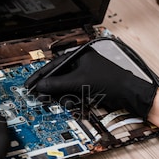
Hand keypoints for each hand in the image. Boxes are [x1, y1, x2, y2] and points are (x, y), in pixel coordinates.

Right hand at [25, 45, 157, 118]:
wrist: (129, 94)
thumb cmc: (110, 81)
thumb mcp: (78, 82)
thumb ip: (57, 84)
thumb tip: (40, 86)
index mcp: (78, 56)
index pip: (53, 65)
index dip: (40, 77)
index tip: (29, 85)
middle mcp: (80, 64)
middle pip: (58, 78)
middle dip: (53, 90)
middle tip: (44, 97)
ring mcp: (84, 76)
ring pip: (65, 88)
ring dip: (64, 96)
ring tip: (69, 101)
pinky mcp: (88, 86)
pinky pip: (73, 93)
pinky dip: (72, 99)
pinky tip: (76, 102)